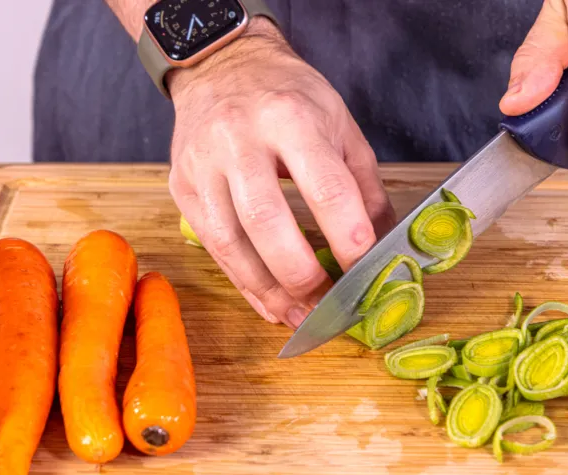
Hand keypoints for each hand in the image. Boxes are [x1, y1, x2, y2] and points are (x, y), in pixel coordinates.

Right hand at [168, 19, 395, 328]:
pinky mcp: (182, 186)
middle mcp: (240, 139)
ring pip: (230, 241)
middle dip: (301, 273)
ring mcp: (203, 164)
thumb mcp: (341, 126)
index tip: (366, 270)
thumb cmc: (290, 97)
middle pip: (266, 220)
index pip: (324, 186)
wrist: (222, 66)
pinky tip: (270, 303)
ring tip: (301, 316)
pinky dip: (244, 282)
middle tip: (330, 303)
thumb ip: (365, 187)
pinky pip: (212, 246)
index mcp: (291, 117)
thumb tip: (386, 246)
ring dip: (269, 290)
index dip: (347, 236)